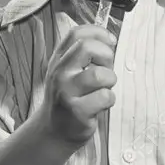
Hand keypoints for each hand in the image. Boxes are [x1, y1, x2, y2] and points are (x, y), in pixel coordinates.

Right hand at [38, 24, 117, 148]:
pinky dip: (109, 100)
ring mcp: (66, 92)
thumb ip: (83, 55)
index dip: (99, 33)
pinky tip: (100, 105)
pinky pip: (105, 97)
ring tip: (103, 89)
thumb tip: (109, 40)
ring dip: (109, 81)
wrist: (54, 131)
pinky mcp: (77, 111)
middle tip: (106, 70)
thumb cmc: (68, 98)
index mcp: (59, 59)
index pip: (77, 34)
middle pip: (87, 47)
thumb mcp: (68, 72)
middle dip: (106, 56)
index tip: (110, 42)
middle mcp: (60, 73)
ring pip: (100, 75)